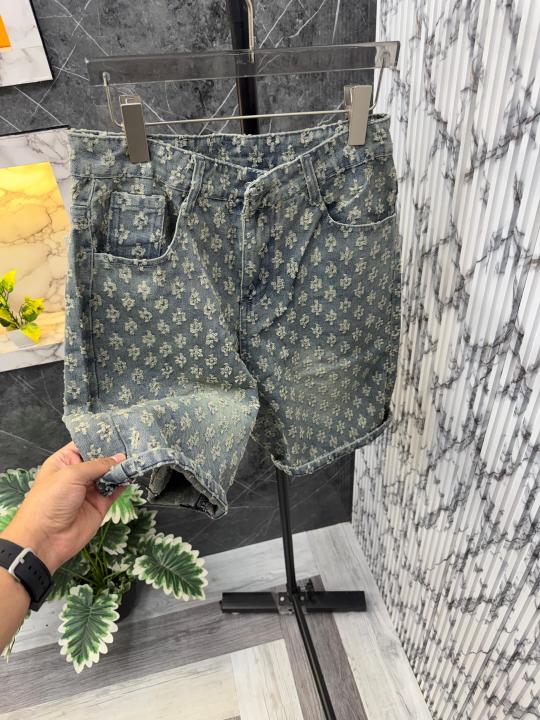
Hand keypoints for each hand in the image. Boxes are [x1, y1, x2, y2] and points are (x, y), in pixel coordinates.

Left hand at [0, 442, 126, 573]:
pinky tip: (134, 473)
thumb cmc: (50, 500)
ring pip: (110, 474)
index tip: (120, 429)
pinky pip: (116, 490)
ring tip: (140, 455)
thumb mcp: (71, 475)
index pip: (85, 444)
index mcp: (64, 462)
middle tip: (136, 440)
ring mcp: (90, 489)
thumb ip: (98, 465)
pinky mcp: (101, 504)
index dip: (100, 438)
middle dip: (115, 451)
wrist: (45, 539)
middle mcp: (78, 474)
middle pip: (101, 458)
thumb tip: (120, 458)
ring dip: (122, 467)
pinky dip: (125, 482)